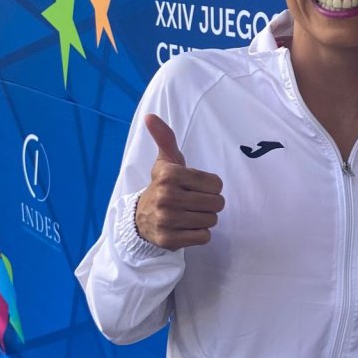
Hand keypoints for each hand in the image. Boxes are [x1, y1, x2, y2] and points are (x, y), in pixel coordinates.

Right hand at [135, 114, 223, 249]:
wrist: (141, 219)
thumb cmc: (163, 185)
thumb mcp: (166, 161)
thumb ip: (165, 138)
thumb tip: (150, 117)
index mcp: (170, 175)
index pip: (217, 184)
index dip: (210, 186)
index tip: (194, 187)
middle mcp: (167, 197)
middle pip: (217, 203)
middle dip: (209, 203)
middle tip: (192, 202)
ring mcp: (167, 220)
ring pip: (211, 220)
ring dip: (204, 219)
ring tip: (188, 214)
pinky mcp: (169, 240)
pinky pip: (204, 237)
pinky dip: (198, 234)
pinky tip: (184, 228)